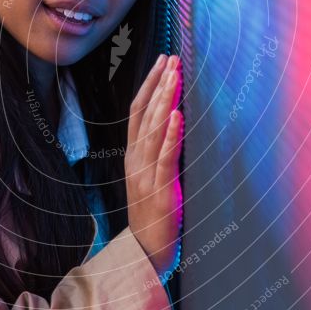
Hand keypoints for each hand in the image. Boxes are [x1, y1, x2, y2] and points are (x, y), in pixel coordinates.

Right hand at [125, 54, 183, 279]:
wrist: (146, 250)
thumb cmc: (153, 212)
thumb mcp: (151, 175)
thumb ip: (157, 150)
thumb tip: (172, 120)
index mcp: (133, 154)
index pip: (137, 110)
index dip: (149, 84)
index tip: (162, 61)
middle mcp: (135, 159)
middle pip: (144, 114)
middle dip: (159, 84)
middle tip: (172, 59)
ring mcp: (145, 173)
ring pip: (152, 129)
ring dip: (165, 100)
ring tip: (175, 76)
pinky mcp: (160, 187)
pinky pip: (164, 157)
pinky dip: (170, 134)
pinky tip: (177, 115)